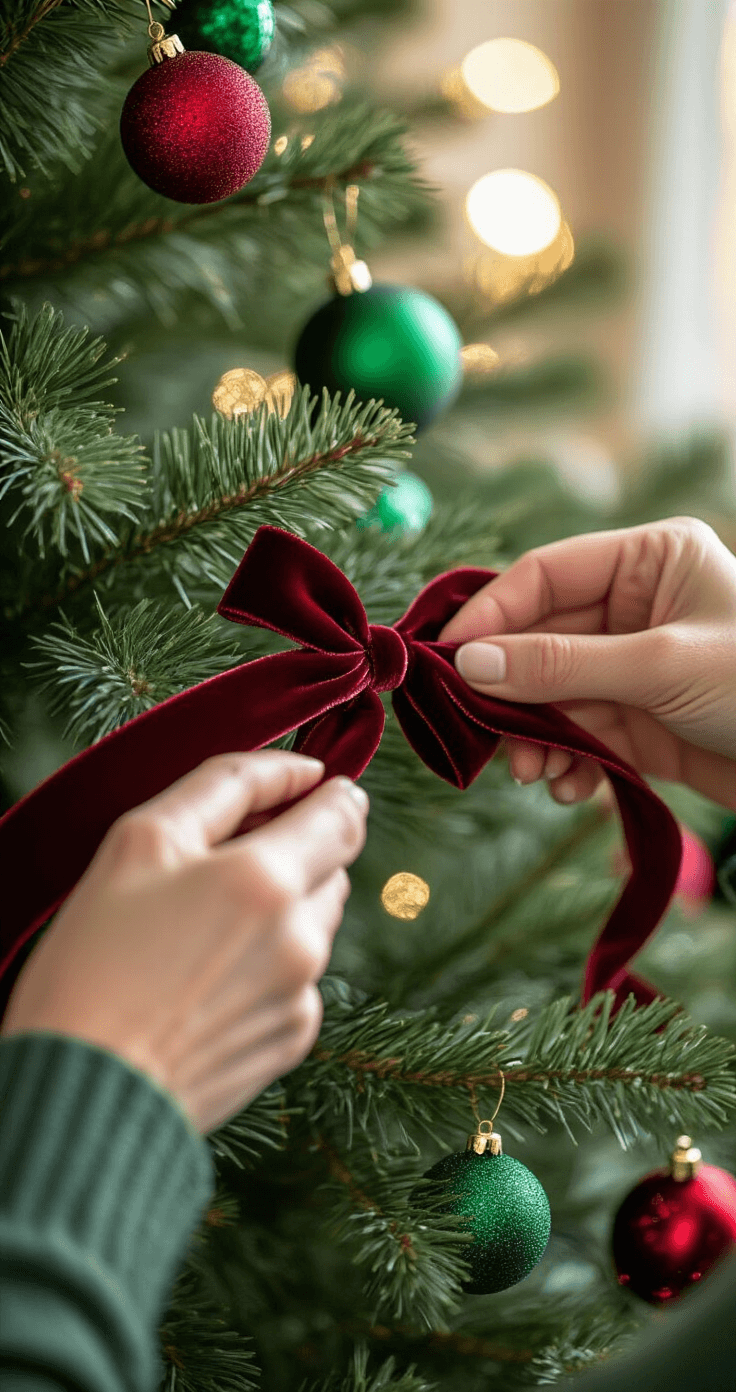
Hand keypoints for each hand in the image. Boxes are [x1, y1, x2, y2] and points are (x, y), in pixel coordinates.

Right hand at [0, 750, 368, 1134]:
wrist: (86, 1089)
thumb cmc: (95, 961)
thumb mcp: (140, 843)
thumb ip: (226, 788)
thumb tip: (302, 771)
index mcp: (267, 879)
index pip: (342, 814)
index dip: (329, 793)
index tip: (309, 786)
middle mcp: (301, 937)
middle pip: (335, 866)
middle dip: (298, 849)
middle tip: (228, 862)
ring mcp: (302, 992)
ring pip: (318, 921)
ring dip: (283, 907)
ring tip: (205, 927)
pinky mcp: (292, 1038)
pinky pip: (299, 977)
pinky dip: (270, 964)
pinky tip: (207, 979)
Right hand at [438, 515, 735, 814]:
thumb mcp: (660, 666)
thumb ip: (562, 665)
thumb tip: (469, 663)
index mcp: (649, 560)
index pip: (546, 575)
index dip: (491, 614)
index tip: (446, 658)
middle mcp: (636, 605)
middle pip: (540, 639)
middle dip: (511, 691)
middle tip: (482, 734)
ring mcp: (635, 665)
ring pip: (553, 694)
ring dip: (535, 737)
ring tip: (533, 774)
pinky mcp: (640, 721)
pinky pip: (580, 735)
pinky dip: (567, 763)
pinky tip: (570, 787)